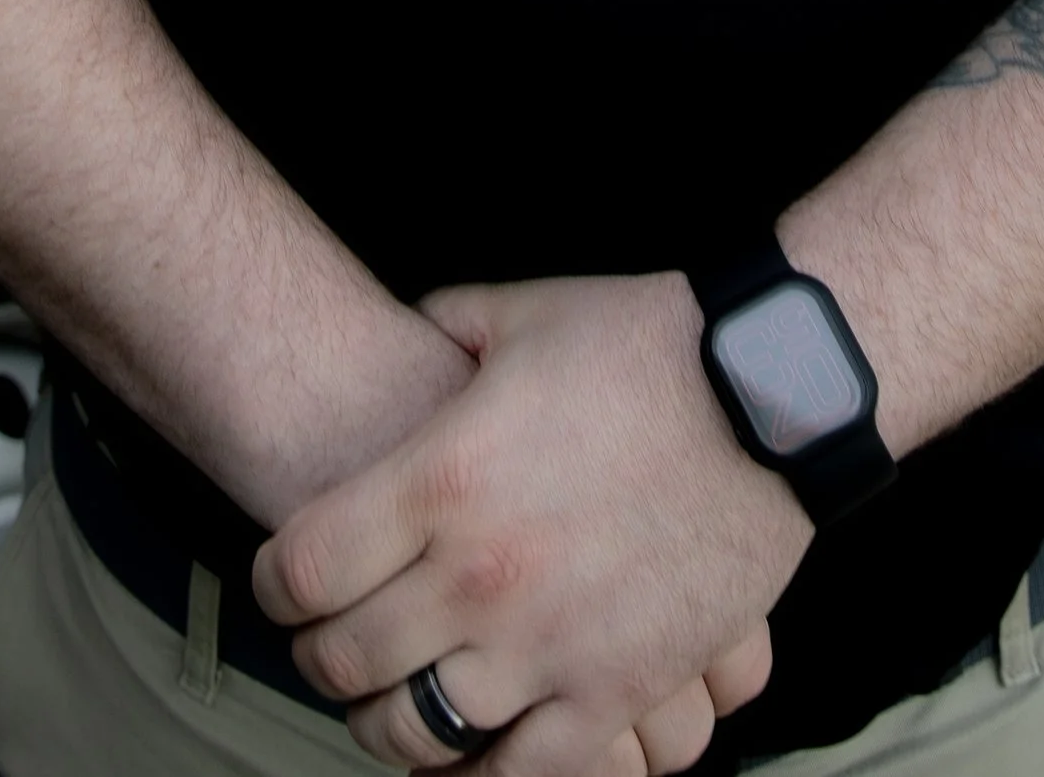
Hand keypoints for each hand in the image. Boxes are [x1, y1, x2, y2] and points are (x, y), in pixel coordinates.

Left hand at [250, 273, 810, 776]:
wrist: (769, 393)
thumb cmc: (644, 342)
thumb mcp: (520, 312)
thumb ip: (443, 325)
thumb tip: (408, 334)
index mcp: (440, 476)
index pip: (301, 570)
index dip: (273, 582)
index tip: (284, 581)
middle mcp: (478, 573)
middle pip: (343, 658)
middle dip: (318, 654)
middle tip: (328, 639)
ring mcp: (547, 642)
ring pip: (415, 730)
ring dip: (383, 721)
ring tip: (389, 697)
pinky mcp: (616, 690)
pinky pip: (519, 773)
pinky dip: (477, 776)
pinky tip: (469, 750)